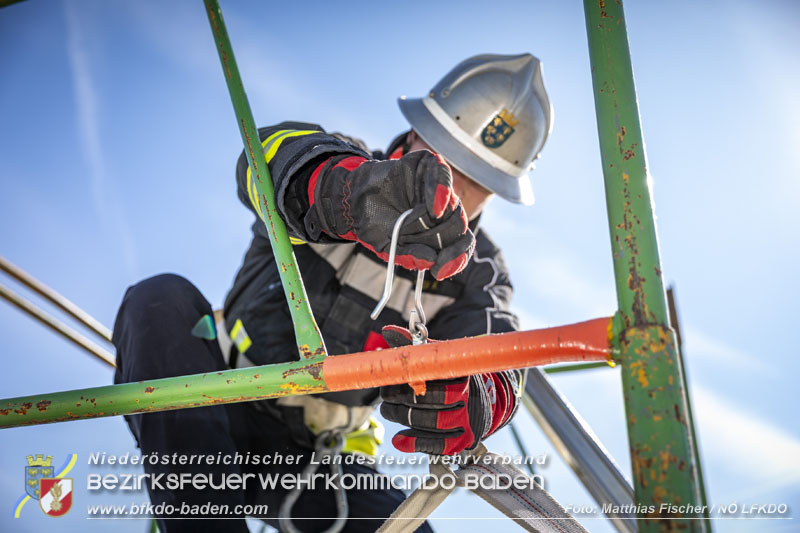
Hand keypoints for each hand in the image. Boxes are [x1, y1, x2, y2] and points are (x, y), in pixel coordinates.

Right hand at [307, 150, 473, 279]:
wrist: (354, 200)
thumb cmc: (375, 224)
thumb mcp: (390, 247)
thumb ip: (410, 256)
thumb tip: (431, 260)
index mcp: (441, 232)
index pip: (461, 245)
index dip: (456, 258)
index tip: (439, 270)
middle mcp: (445, 211)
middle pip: (458, 226)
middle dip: (434, 237)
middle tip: (406, 236)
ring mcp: (439, 188)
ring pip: (452, 205)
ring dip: (429, 220)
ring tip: (403, 222)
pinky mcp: (429, 165)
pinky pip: (442, 175)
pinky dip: (440, 191)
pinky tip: (433, 206)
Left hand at [379, 325, 506, 455]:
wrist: (484, 401)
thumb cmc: (453, 376)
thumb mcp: (439, 358)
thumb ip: (415, 346)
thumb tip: (388, 331)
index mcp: (461, 373)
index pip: (428, 376)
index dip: (404, 378)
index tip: (391, 378)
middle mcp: (468, 398)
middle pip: (425, 401)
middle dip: (398, 398)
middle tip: (386, 395)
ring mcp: (466, 422)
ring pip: (426, 423)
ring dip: (401, 417)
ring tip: (389, 410)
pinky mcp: (461, 442)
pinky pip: (433, 446)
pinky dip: (412, 442)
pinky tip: (398, 439)